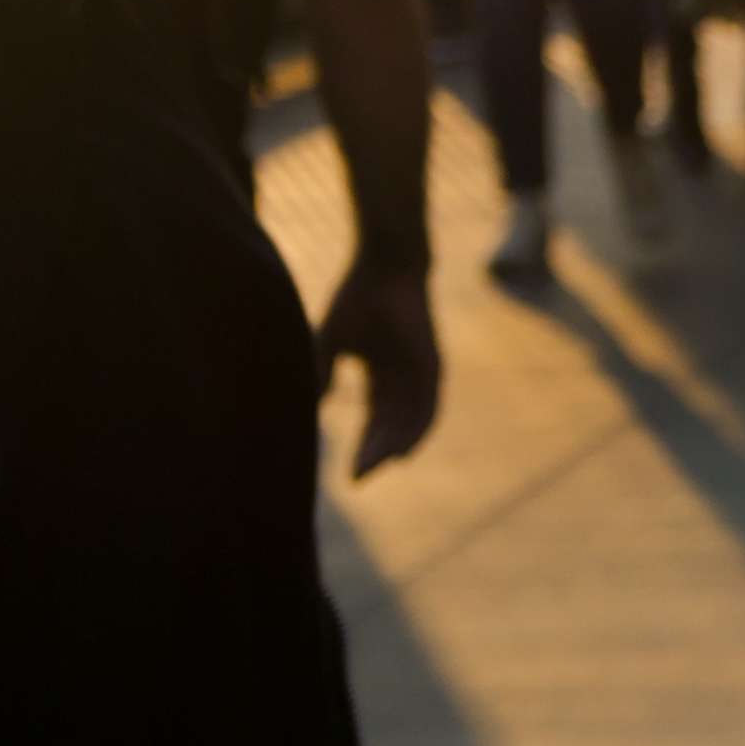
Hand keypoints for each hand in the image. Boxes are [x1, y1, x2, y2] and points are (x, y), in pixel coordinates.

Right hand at [325, 260, 444, 476]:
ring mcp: (421, 373)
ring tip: (375, 469)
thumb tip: (313, 408)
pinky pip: (429, 403)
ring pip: (411, 421)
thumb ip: (324, 373)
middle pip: (392, 426)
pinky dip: (418, 428)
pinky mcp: (431, 363)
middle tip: (359, 479)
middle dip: (375, 453)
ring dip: (394, 446)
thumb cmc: (358, 298)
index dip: (362, 448)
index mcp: (382, 376)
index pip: (374, 421)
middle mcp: (404, 379)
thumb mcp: (332, 343)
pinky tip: (405, 448)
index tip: (348, 476)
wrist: (385, 266)